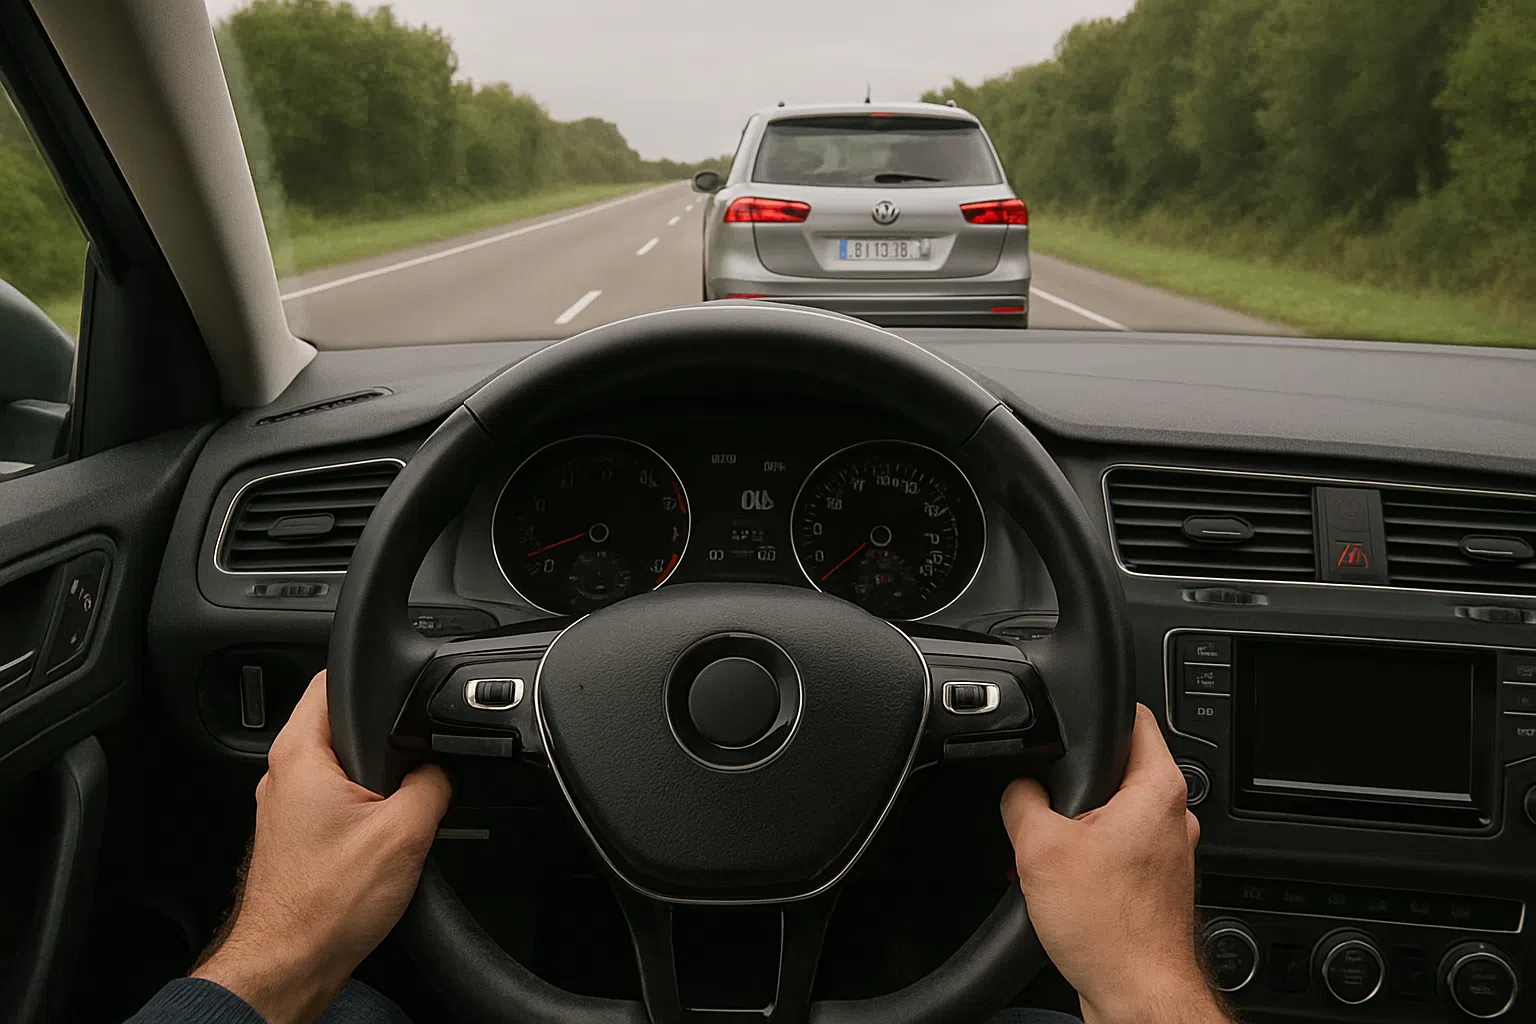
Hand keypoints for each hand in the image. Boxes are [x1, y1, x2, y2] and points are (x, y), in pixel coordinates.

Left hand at [193, 671, 451, 1023]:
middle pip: (344, 725)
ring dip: (378, 781)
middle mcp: (284, 773)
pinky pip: (338, 802)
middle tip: (414, 767)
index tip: (405, 694)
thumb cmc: (326, 905)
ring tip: (399, 812)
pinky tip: (383, 842)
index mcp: (300, 754)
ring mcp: (286, 805)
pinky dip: (365, 811)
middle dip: (386, 739)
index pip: (331, 682)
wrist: (290, 964)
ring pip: (345, 767)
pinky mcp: (296, 835)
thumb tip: (446, 768)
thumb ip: (435, 782)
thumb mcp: (406, 831)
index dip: (376, 680)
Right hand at [1001, 704, 1225, 1023]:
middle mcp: (1173, 815)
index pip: (1134, 717)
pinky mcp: (1156, 882)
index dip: (1095, 711)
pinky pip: (1118, 848)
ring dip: (1079, 824)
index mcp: (1157, 788)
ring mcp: (1168, 851)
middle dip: (1075, 779)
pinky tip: (1065, 882)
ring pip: (1114, 812)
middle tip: (1046, 801)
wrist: (1136, 994)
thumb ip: (1020, 798)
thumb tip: (1016, 785)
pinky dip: (1090, 856)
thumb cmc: (1109, 930)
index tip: (1069, 719)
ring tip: (1052, 850)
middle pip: (1117, 767)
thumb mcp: (1038, 846)